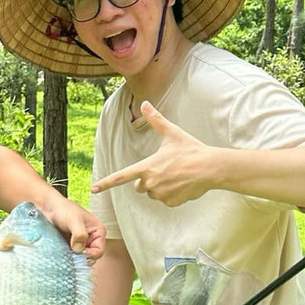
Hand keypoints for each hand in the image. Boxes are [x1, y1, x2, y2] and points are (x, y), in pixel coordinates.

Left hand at [34, 193, 105, 260]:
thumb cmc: (63, 209)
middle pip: (91, 258)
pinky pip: (72, 258)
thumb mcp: (74, 220)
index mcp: (98, 232)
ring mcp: (81, 244)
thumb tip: (79, 248)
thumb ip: (79, 234)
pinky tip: (62, 254)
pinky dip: (68, 258)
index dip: (89, 255)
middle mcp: (91, 239)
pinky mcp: (71, 247)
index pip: (99, 251)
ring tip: (65, 253)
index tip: (78, 253)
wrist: (49, 207)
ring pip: (81, 259)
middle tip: (71, 255)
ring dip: (74, 259)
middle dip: (81, 259)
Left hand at [91, 101, 213, 206]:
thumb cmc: (190, 149)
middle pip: (139, 186)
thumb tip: (145, 103)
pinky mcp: (170, 202)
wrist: (210, 168)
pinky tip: (183, 184)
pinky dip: (172, 194)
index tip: (94, 188)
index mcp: (147, 167)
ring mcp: (160, 194)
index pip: (121, 176)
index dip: (106, 183)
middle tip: (164, 169)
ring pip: (153, 193)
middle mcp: (150, 183)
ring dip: (160, 186)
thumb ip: (155, 119)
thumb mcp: (171, 133)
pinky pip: (166, 200)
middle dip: (147, 180)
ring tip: (177, 175)